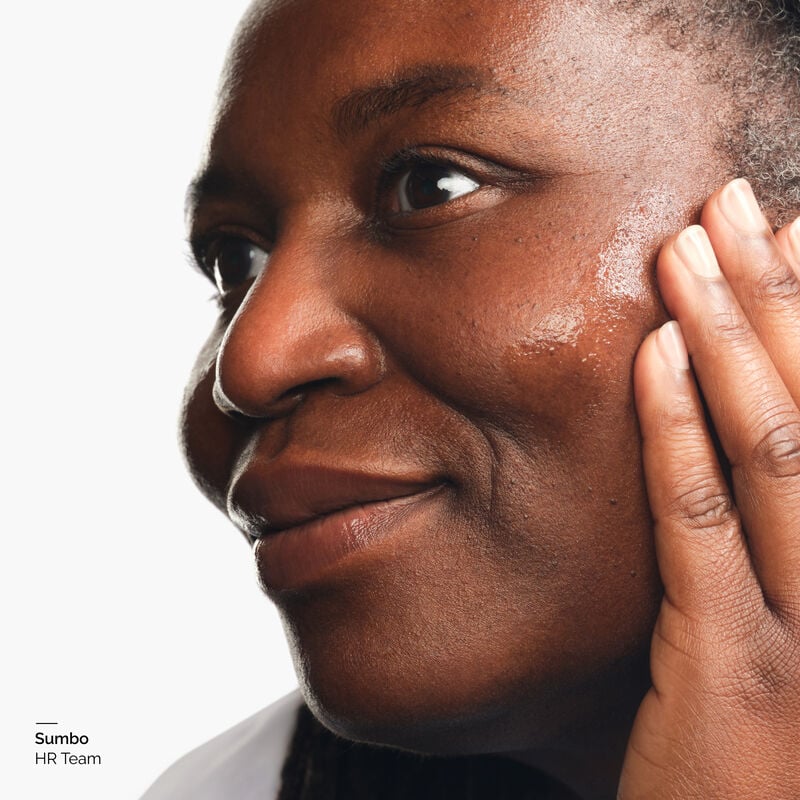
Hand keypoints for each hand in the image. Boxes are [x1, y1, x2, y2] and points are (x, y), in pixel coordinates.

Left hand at [619, 179, 799, 798]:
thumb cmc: (783, 758)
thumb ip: (791, 536)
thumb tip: (767, 423)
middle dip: (784, 295)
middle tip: (738, 203)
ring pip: (779, 450)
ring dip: (728, 335)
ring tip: (692, 245)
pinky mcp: (735, 679)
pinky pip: (701, 527)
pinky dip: (678, 430)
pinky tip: (653, 352)